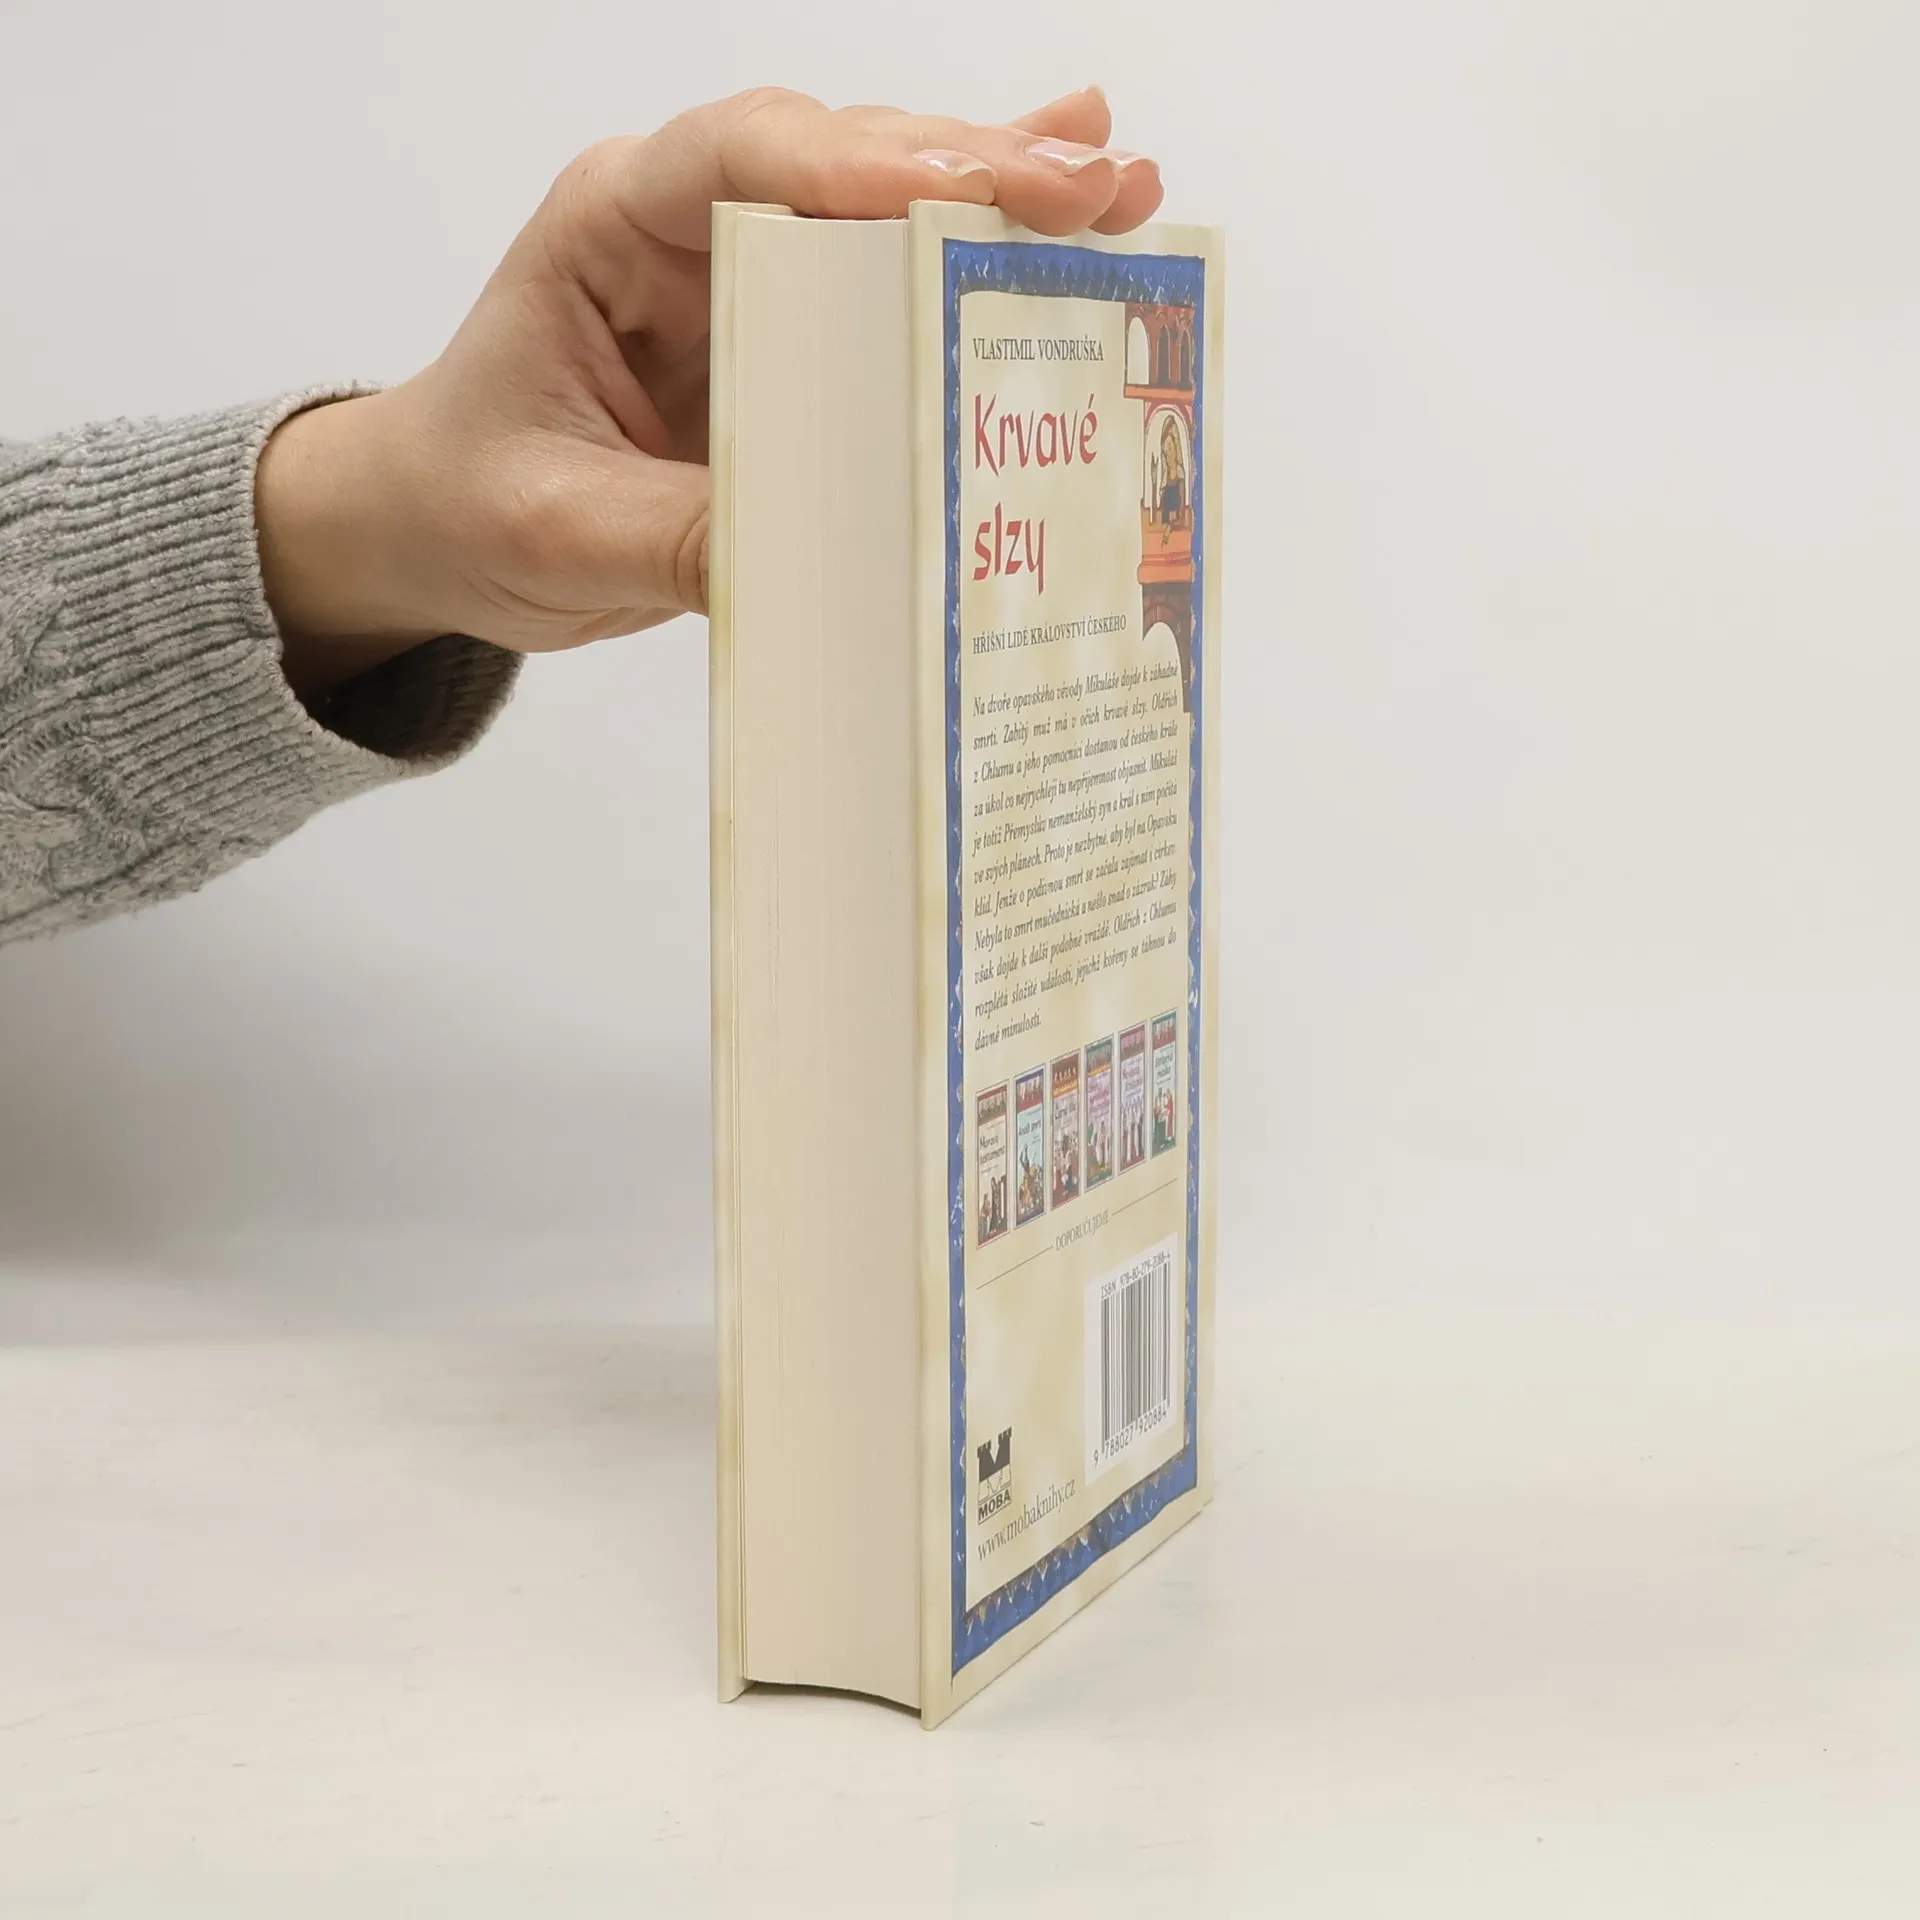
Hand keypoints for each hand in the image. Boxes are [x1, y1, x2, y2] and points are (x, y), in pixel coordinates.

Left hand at [256, 85, 1163, 697]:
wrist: (442, 525)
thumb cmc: (471, 501)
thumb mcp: (557, 531)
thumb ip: (677, 534)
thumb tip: (819, 552)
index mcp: (610, 228)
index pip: (738, 160)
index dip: (856, 167)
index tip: (959, 190)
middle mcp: (691, 223)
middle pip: (843, 162)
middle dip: (973, 171)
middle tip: (1093, 188)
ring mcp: (749, 269)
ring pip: (887, 202)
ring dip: (1004, 194)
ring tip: (1120, 188)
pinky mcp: (790, 330)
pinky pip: (892, 274)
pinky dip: (979, 242)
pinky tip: (1070, 195)